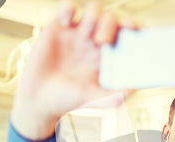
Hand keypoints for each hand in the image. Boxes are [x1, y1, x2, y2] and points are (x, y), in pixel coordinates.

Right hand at [11, 0, 136, 140]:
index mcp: (109, 55)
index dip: (133, 27)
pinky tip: (66, 22)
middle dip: (111, 25)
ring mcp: (78, 32)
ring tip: (85, 35)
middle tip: (101, 42)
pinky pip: (67, 6)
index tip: (134, 30)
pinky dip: (69, 8)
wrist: (40, 99)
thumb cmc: (70, 99)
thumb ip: (116, 96)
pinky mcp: (58, 27)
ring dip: (94, 17)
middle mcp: (96, 40)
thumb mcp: (95, 100)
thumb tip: (134, 89)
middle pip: (112, 18)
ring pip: (94, 9)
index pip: (127, 34)